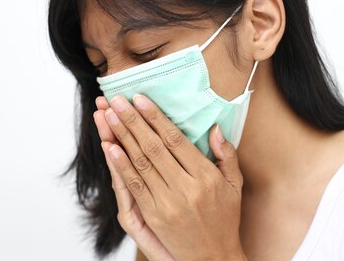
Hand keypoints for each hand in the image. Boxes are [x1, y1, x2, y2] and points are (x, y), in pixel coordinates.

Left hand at [99, 93, 246, 260]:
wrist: (214, 258)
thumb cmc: (225, 219)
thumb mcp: (235, 185)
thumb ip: (226, 154)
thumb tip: (215, 128)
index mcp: (205, 176)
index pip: (175, 140)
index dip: (155, 118)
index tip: (140, 99)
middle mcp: (185, 188)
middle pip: (153, 147)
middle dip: (132, 121)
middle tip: (116, 100)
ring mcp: (167, 203)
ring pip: (140, 164)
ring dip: (121, 137)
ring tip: (108, 116)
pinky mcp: (153, 216)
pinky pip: (133, 186)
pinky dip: (120, 166)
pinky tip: (110, 148)